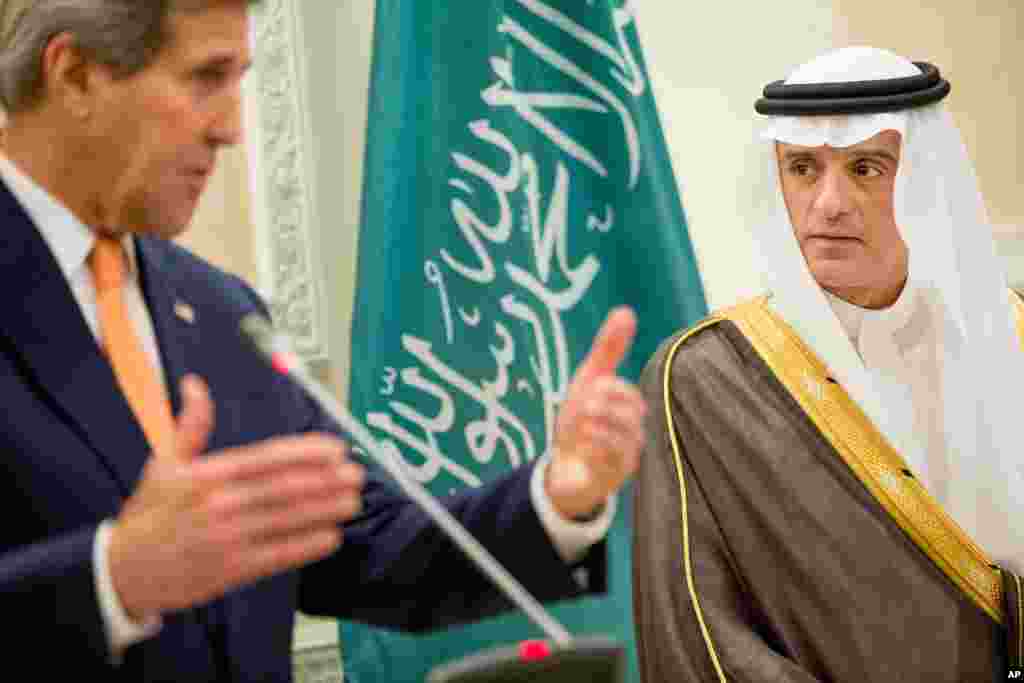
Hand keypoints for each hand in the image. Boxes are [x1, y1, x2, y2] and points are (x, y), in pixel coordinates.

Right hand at [108, 375, 363, 620]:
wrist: (123, 571)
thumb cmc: (149, 514)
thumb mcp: (163, 464)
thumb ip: (190, 426)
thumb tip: (195, 386)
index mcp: (208, 475)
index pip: (268, 458)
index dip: (307, 452)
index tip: (336, 448)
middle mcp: (220, 504)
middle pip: (286, 488)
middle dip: (327, 480)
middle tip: (356, 473)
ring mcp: (228, 539)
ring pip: (288, 520)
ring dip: (325, 509)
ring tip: (353, 500)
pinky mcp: (232, 570)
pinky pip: (278, 556)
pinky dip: (307, 546)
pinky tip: (330, 536)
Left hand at [547, 307, 645, 520]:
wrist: (564, 467)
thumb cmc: (581, 420)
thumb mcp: (589, 380)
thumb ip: (608, 349)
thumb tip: (626, 310)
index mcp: (628, 408)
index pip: (627, 394)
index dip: (609, 389)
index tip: (590, 388)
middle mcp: (632, 433)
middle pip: (630, 416)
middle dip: (603, 406)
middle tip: (583, 407)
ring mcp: (624, 457)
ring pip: (625, 439)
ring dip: (597, 427)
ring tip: (580, 426)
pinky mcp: (612, 478)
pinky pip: (613, 462)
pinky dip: (595, 449)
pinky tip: (582, 447)